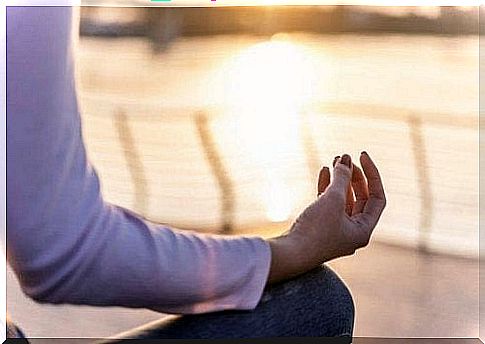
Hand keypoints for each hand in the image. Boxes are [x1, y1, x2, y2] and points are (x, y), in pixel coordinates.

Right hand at [267, 152, 385, 283]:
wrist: (289, 253)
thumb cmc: (314, 231)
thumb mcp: (333, 200)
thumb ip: (341, 178)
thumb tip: (344, 161)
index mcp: (363, 230)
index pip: (377, 197)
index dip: (372, 174)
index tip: (362, 155)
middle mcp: (352, 231)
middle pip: (360, 197)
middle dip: (353, 176)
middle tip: (344, 158)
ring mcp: (335, 230)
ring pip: (342, 199)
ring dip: (339, 180)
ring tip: (333, 161)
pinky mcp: (319, 227)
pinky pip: (328, 204)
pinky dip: (326, 188)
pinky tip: (323, 172)